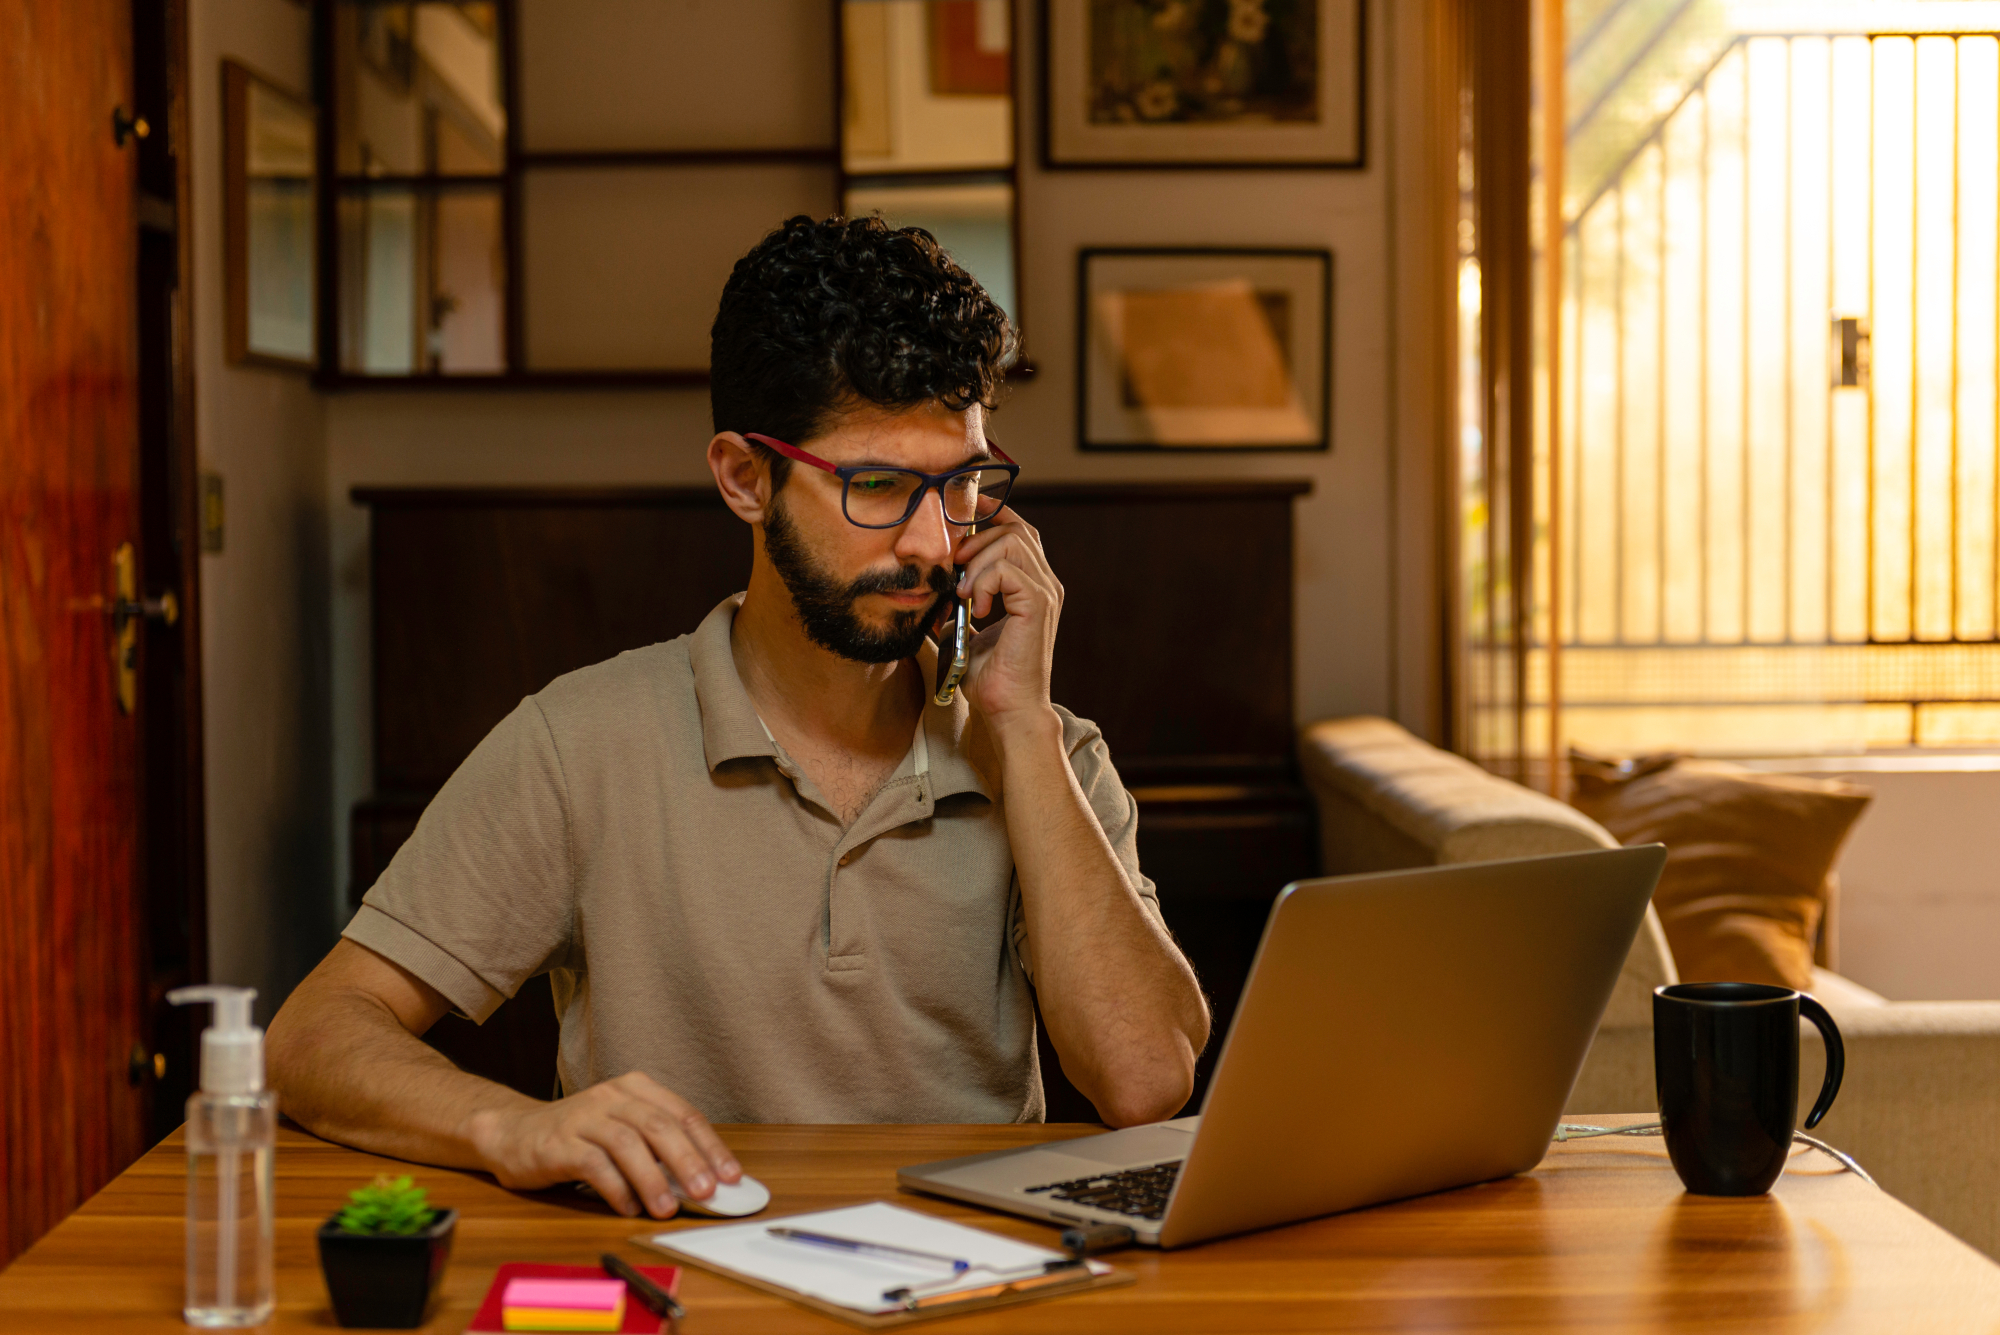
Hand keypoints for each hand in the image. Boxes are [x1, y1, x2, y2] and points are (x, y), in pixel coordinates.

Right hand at [465, 1071, 740, 1217]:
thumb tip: (702, 1183)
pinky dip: (616, 1189)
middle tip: (706, 1193)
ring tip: (666, 1209)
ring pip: (629, 1144)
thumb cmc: (580, 1136)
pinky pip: (594, 1165)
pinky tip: (629, 1208)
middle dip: (688, 1161)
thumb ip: (658, 1149)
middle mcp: (612, 1096)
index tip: (731, 1176)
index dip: (710, 1146)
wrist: (516, 1133)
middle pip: (660, 1126)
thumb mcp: (624, 1131)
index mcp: (636, 1088)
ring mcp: (584, 1117)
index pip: (684, 1114)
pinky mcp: (560, 1142)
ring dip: (652, 1179)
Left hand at [951, 505, 1062, 733]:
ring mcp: (1045, 592)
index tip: (965, 510)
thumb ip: (961, 602)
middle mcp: (1045, 583)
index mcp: (1032, 585)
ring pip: (1011, 541)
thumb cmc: (990, 676)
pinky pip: (1006, 568)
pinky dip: (983, 581)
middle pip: (1015, 528)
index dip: (993, 513)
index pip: (1019, 530)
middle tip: (955, 571)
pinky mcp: (1038, 604)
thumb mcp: (967, 629)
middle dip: (977, 539)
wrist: (1008, 710)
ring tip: (965, 595)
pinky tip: (976, 607)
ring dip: (977, 562)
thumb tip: (937, 583)